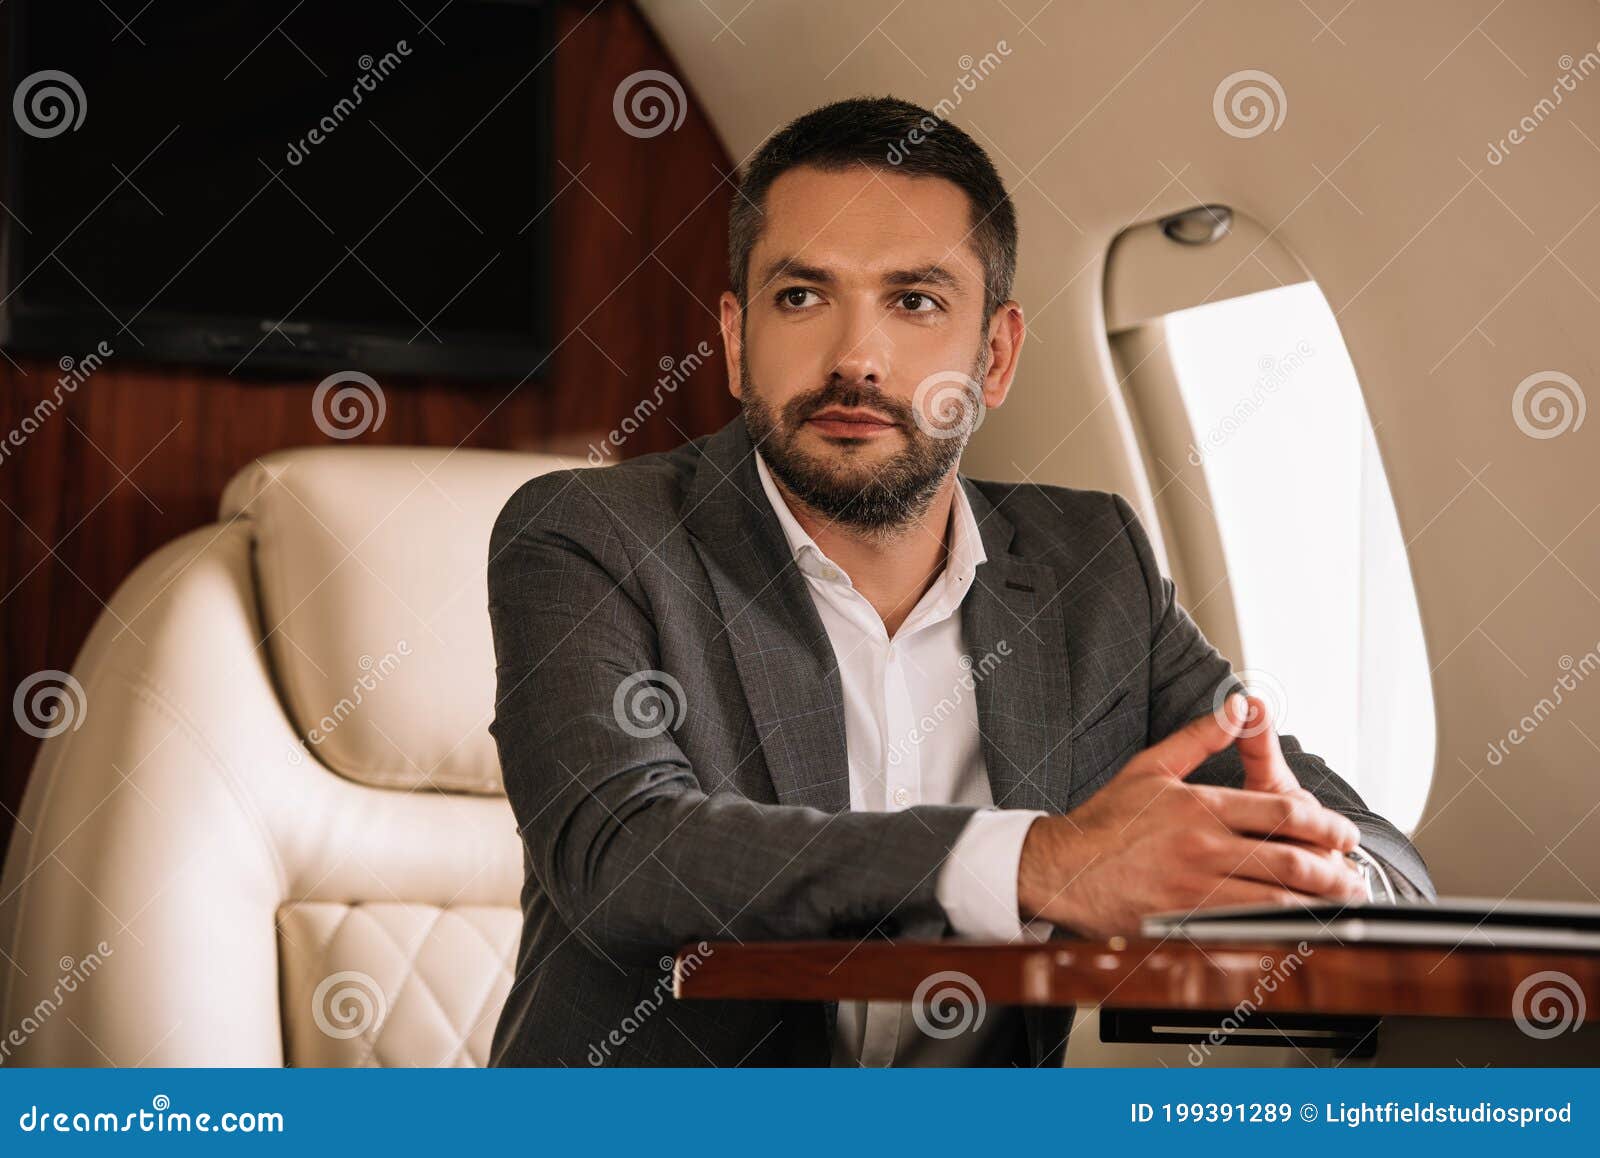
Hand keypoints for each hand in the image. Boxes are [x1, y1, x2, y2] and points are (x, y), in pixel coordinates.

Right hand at [1016, 694, 1367, 936]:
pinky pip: (1243, 930)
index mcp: (1199, 806)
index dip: (1324, 825)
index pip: (1280, 812)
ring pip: (1273, 901)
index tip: (1343, 834)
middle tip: (1353, 876)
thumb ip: (1200, 736)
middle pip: (1288, 860)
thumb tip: (1238, 705)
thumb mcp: (1150, 766)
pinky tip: (1297, 932)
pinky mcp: (1183, 922)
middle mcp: (1201, 848)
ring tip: (1338, 907)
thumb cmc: (1105, 820)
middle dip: (1332, 872)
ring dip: (1316, 906)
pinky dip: (1277, 933)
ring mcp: (1193, 889)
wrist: (1062, 868)